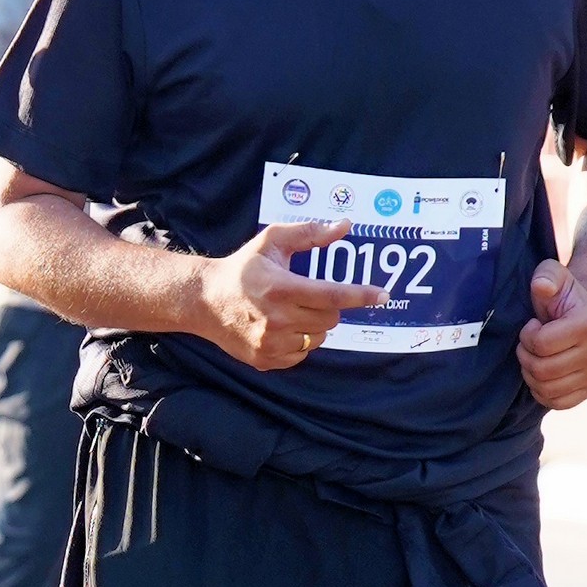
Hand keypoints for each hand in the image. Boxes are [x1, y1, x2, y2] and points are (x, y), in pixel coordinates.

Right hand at [191, 220, 360, 371]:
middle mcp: (277, 319)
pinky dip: (299, 342)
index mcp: (281, 288)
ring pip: (318, 338)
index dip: (361, 295)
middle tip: (308, 296)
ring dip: (314, 325)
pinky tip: (280, 328)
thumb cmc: (242, 268)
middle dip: (328, 307)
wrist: (203, 301)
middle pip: (330, 319)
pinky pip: (301, 355)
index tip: (383, 295)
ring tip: (290, 311)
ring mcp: (271, 343)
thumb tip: (345, 226)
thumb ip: (310, 233)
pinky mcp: (266, 360)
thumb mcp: (272, 242)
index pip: (332, 295)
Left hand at [519, 253, 586, 409]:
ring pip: (546, 389)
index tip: (533, 324)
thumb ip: (545, 276)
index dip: (527, 335)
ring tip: (536, 355)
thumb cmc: (561, 295)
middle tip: (531, 343)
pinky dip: (542, 391)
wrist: (583, 313)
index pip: (541, 343)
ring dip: (531, 373)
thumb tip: (542, 286)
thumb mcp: (552, 275)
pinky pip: (557, 403)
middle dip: (526, 355)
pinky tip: (544, 373)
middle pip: (542, 369)